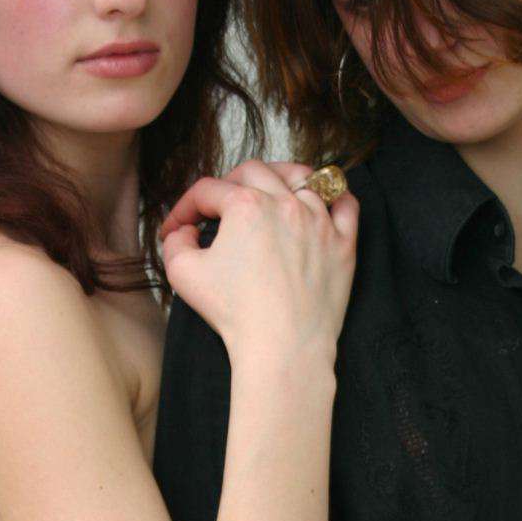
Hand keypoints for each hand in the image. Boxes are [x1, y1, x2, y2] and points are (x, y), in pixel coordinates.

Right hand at [159, 157, 357, 372]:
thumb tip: (183, 231)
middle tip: (220, 204)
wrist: (282, 348)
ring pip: (302, 178)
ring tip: (270, 191)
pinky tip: (321, 203)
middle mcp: (285, 204)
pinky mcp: (343, 244)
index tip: (179, 226)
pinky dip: (334, 196)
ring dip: (279, 179)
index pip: (208, 190)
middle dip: (229, 183)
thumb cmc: (236, 314)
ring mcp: (319, 221)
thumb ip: (175, 242)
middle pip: (253, 172)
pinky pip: (346, 204)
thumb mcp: (183, 274)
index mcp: (245, 206)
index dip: (185, 206)